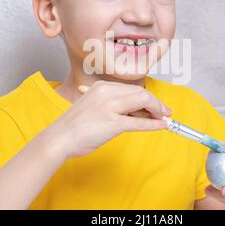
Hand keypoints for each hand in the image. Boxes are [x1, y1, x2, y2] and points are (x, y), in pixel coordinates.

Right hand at [52, 80, 170, 158]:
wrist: (58, 138)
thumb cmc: (74, 127)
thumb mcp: (93, 107)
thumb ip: (113, 106)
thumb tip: (138, 112)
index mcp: (101, 87)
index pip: (131, 88)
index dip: (147, 97)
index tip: (156, 105)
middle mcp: (106, 92)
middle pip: (140, 92)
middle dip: (156, 102)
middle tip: (166, 112)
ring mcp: (109, 106)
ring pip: (142, 101)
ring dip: (157, 110)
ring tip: (166, 118)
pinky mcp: (112, 122)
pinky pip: (138, 122)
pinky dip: (153, 123)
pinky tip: (162, 125)